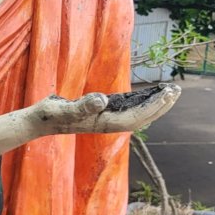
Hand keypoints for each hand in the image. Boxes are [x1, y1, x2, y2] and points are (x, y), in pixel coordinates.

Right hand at [29, 84, 179, 135]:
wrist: (38, 122)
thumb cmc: (49, 116)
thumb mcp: (63, 109)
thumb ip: (82, 106)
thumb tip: (102, 99)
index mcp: (104, 123)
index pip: (137, 117)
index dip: (153, 106)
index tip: (168, 94)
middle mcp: (108, 123)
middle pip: (142, 118)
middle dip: (160, 106)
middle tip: (176, 90)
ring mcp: (105, 119)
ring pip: (137, 114)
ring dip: (153, 104)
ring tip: (168, 91)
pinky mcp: (100, 113)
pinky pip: (126, 109)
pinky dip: (139, 102)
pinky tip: (146, 95)